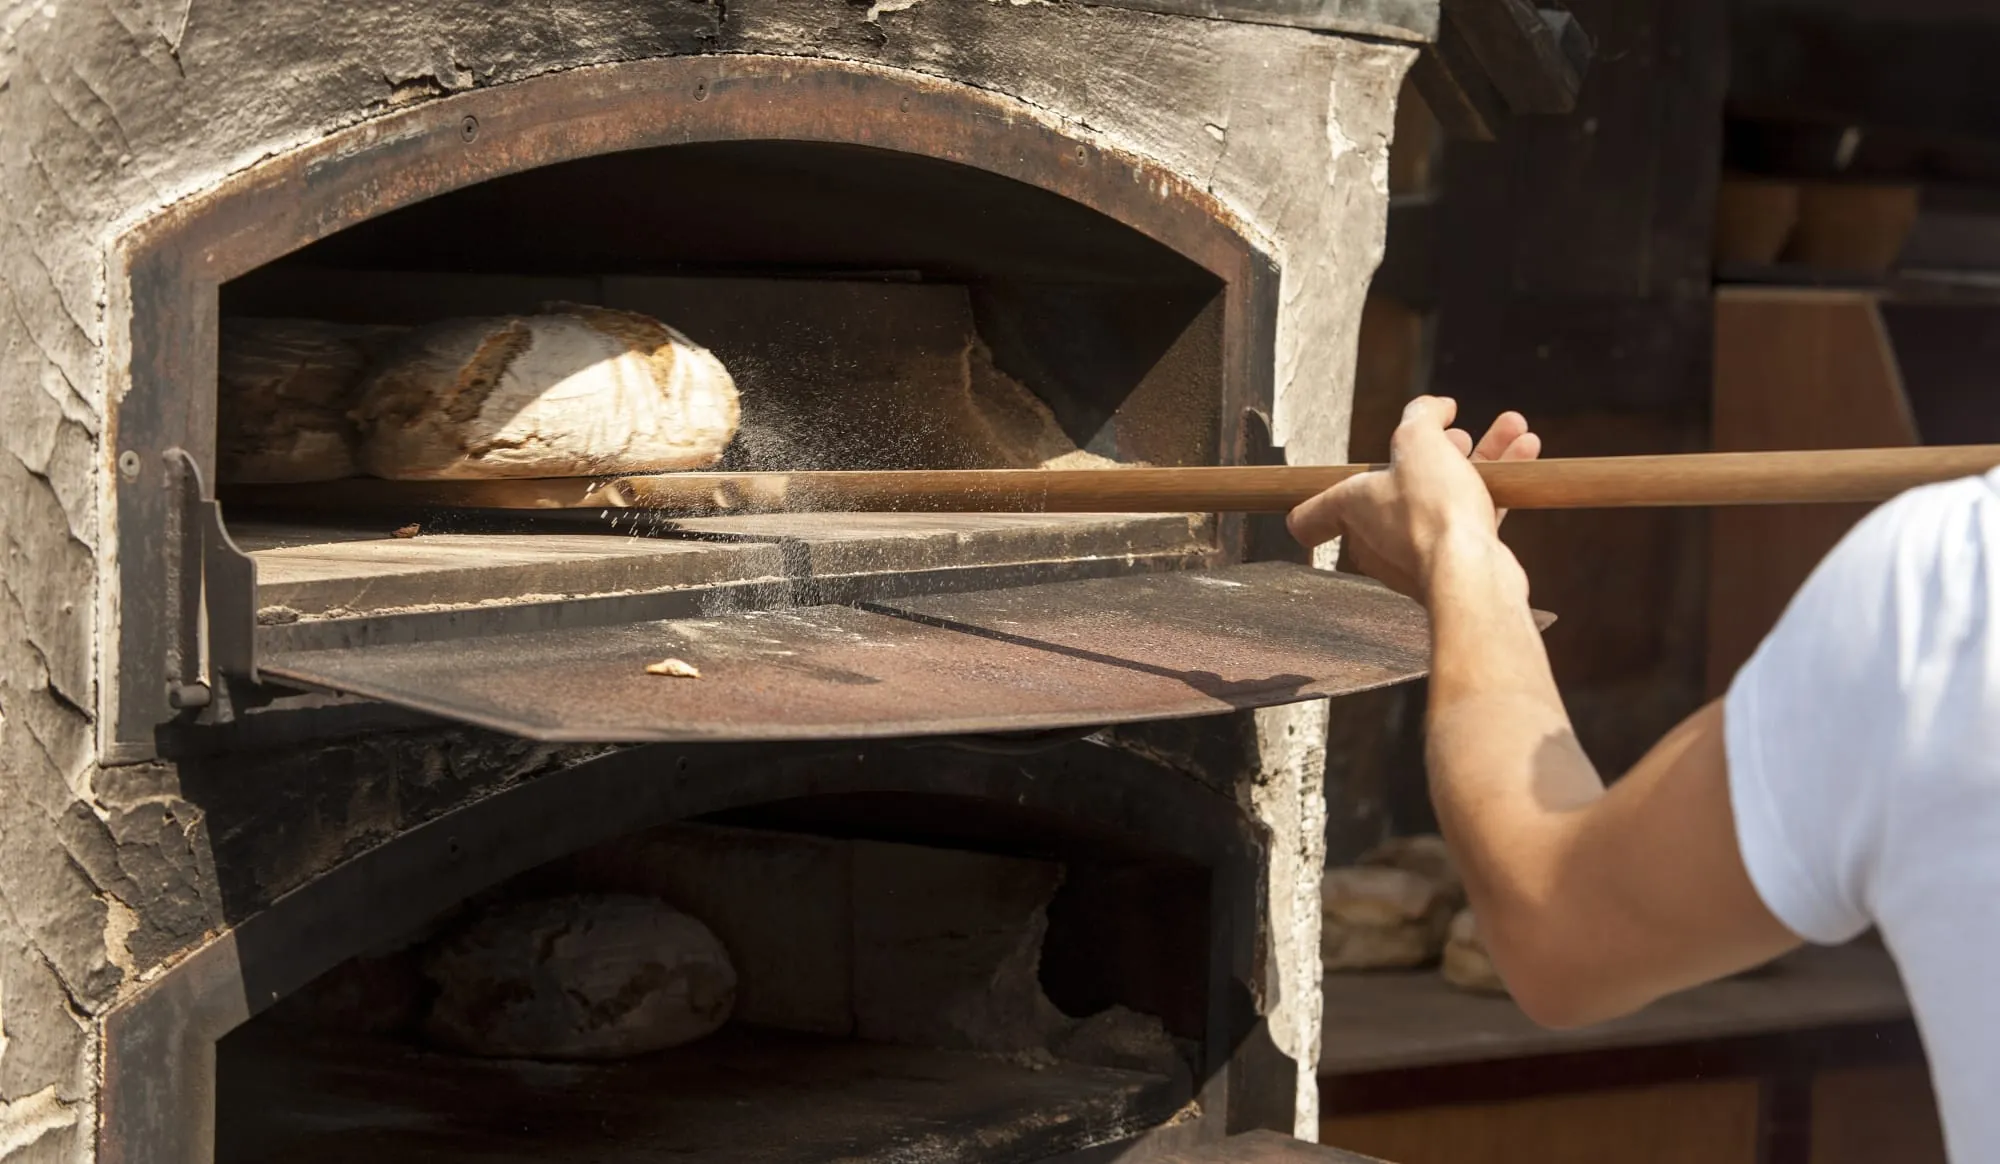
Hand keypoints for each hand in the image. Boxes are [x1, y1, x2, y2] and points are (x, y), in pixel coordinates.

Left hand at [1286, 398, 1539, 600]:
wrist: (1468, 572)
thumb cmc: (1432, 513)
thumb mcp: (1418, 441)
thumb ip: (1421, 416)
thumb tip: (1434, 406)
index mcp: (1351, 509)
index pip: (1311, 515)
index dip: (1313, 499)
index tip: (1319, 488)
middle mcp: (1376, 536)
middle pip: (1399, 485)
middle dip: (1434, 451)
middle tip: (1458, 434)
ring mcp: (1415, 552)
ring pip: (1443, 496)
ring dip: (1479, 457)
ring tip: (1510, 429)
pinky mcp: (1452, 561)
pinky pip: (1471, 516)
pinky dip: (1497, 484)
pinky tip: (1524, 453)